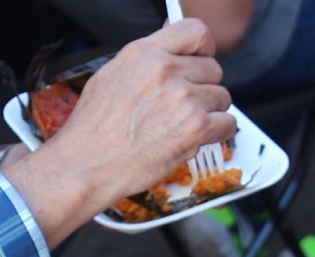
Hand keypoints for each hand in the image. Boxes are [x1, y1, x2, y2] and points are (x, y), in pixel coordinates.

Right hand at [3, 19, 233, 247]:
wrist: (86, 166)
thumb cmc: (92, 130)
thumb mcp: (110, 77)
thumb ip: (146, 60)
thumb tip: (170, 44)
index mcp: (144, 54)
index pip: (195, 32)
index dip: (203, 48)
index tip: (200, 60)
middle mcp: (165, 71)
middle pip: (213, 68)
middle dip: (203, 88)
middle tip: (183, 106)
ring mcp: (183, 99)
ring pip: (222, 97)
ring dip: (209, 112)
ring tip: (182, 126)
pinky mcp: (195, 128)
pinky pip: (227, 123)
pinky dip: (217, 133)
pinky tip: (196, 138)